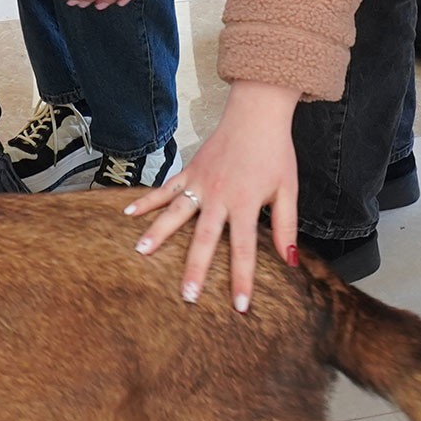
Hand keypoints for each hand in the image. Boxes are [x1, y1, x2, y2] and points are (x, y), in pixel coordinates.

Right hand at [126, 81, 299, 311]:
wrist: (257, 114)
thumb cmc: (275, 153)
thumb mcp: (289, 190)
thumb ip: (287, 226)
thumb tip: (291, 262)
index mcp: (246, 203)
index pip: (244, 249)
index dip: (242, 278)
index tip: (239, 306)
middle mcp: (219, 195)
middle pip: (205, 237)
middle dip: (195, 268)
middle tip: (186, 295)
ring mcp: (201, 182)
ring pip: (176, 212)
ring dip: (159, 233)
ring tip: (142, 253)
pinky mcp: (190, 170)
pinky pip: (166, 188)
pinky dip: (147, 201)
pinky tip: (130, 215)